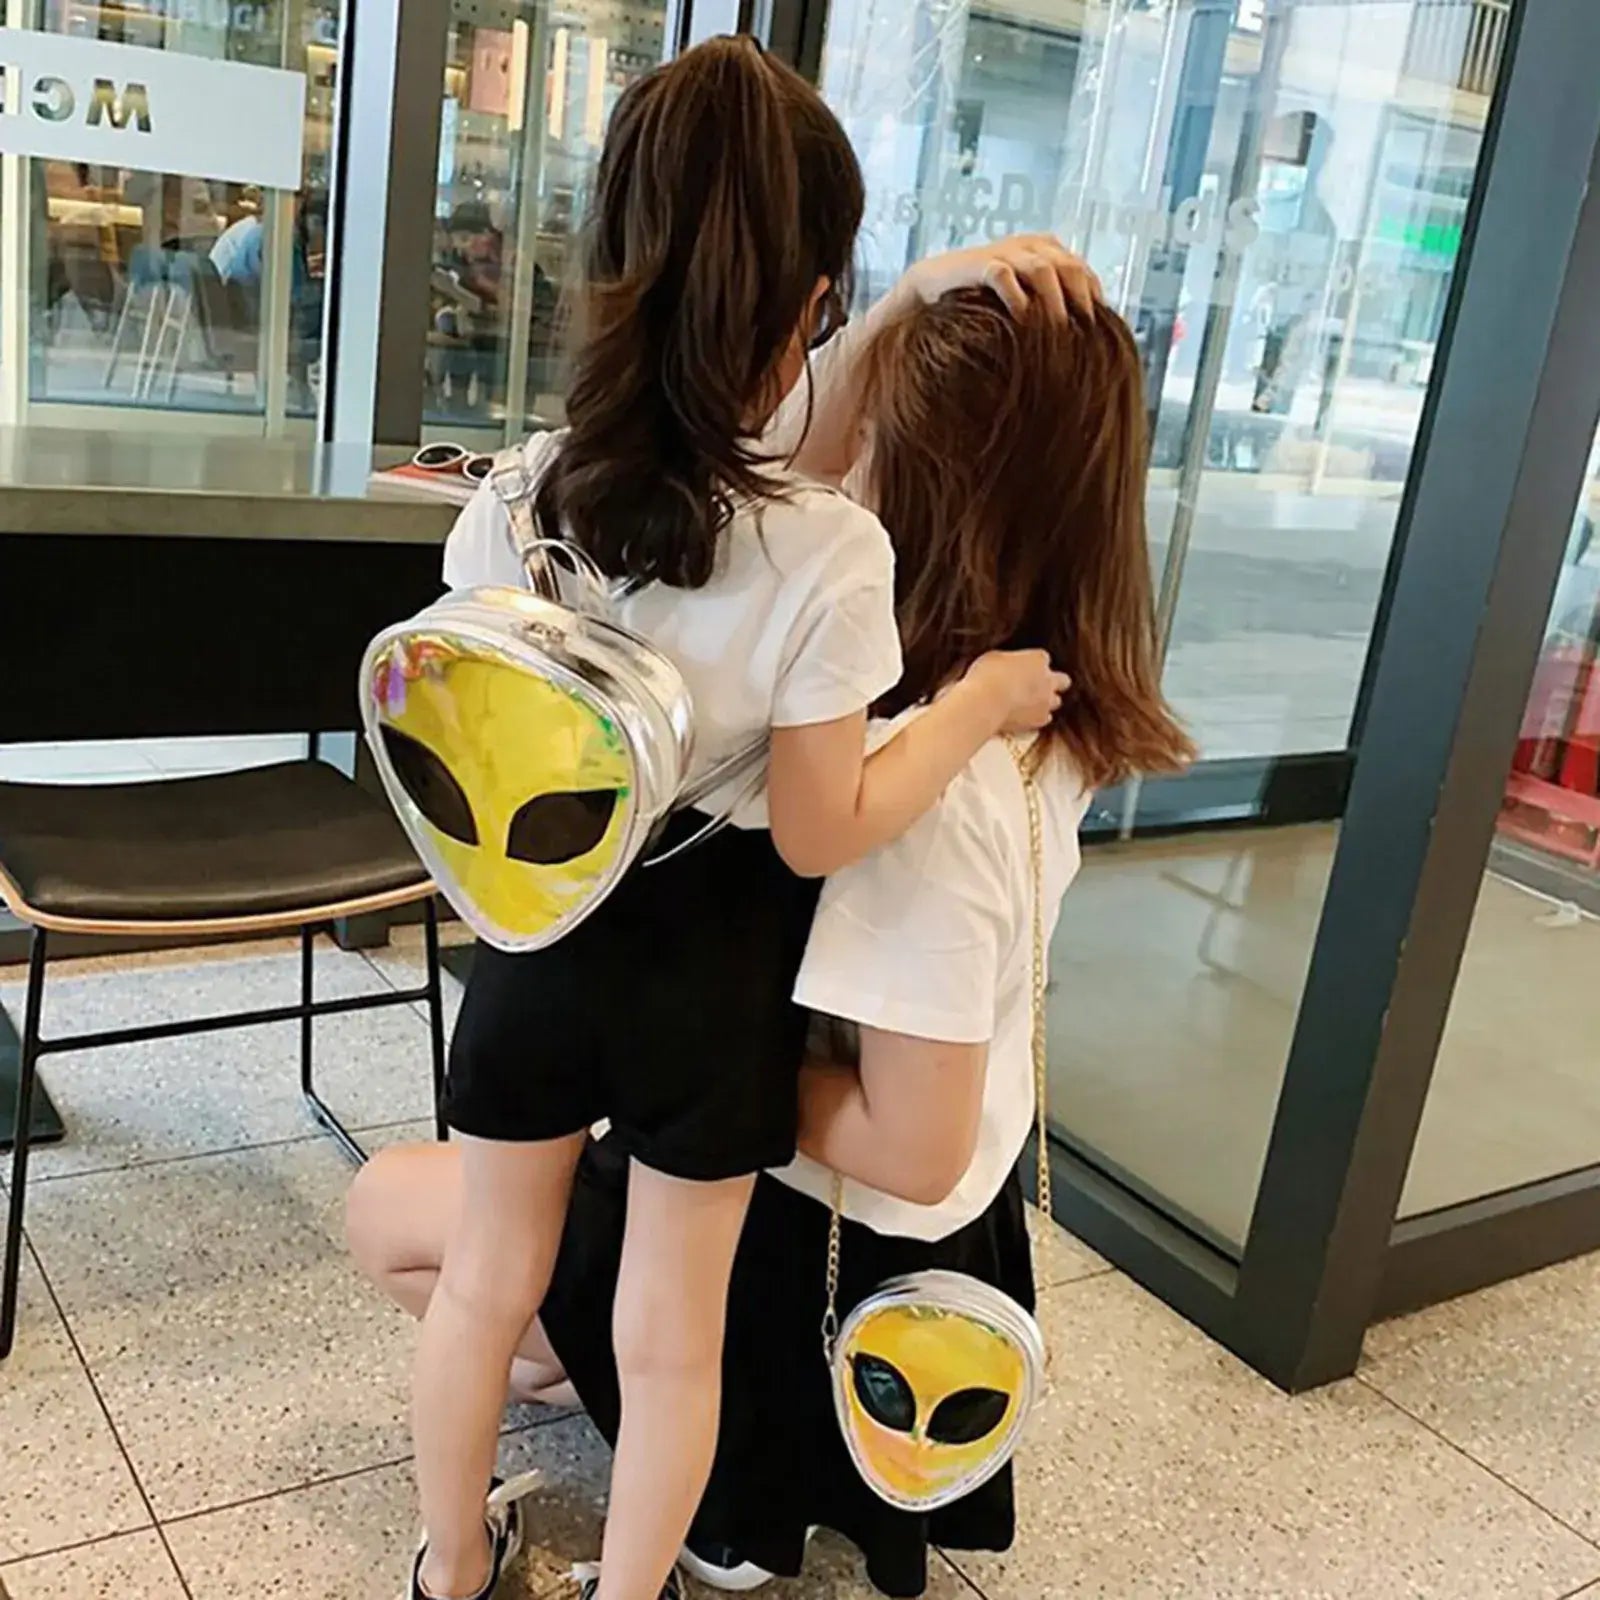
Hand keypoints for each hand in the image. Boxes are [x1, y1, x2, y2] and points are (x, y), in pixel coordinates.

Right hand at [903, 235, 1101, 322]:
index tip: (1098, 331)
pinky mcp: (979, 264)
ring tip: (1057, 332)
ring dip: (1053, 303)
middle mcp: (1029, 246)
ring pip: (1042, 270)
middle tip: (1084, 334)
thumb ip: (1048, 306)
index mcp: (1045, 249)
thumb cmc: (981, 300)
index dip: (1093, 299)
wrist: (933, 288)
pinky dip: (1016, 299)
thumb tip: (1081, 340)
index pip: (1082, 271)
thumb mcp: (1022, 297)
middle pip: (1069, 267)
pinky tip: (1021, 320)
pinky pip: (1003, 276)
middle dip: (1079, 301)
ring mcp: (1004, 252)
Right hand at [964, 649, 1071, 732]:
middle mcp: (1048, 680)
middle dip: (1054, 682)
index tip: (1023, 667)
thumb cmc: (987, 677)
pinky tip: (1024, 717)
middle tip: (1038, 685)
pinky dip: (1037, 717)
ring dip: (1046, 701)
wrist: (986, 704)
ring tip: (1030, 703)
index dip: (1033, 663)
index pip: (1043, 658)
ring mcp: (1046, 701)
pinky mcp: (1040, 720)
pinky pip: (1045, 718)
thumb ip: (1007, 661)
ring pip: (1056, 701)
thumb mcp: (994, 658)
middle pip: (1063, 680)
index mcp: (1038, 659)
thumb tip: (1004, 666)